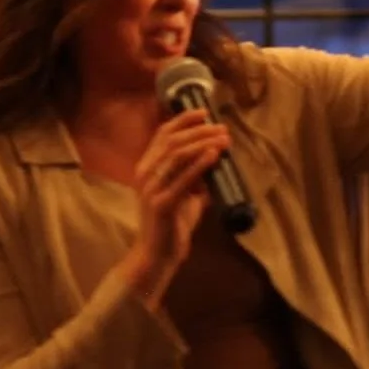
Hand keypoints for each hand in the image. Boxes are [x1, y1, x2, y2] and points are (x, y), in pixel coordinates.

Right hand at [121, 109, 229, 306]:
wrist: (158, 256)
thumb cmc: (172, 225)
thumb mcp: (186, 195)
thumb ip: (196, 178)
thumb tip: (215, 161)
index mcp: (147, 168)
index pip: (162, 134)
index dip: (183, 119)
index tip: (204, 112)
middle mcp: (145, 174)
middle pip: (172, 140)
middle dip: (199, 130)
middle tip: (221, 128)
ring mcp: (151, 189)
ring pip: (177, 155)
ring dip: (203, 142)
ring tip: (222, 138)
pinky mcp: (162, 204)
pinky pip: (183, 178)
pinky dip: (200, 163)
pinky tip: (214, 155)